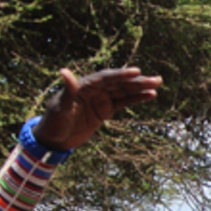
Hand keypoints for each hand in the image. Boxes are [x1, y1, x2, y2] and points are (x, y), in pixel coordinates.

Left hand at [31, 67, 162, 151]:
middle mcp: (94, 89)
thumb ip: (68, 90)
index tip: (137, 72)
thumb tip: (64, 71)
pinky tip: (149, 95)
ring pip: (124, 91)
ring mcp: (101, 99)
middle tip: (156, 79)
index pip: (106, 78)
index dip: (121, 75)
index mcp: (84, 85)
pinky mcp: (105, 110)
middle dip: (138, 81)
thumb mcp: (61, 107)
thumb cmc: (54, 121)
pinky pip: (123, 102)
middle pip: (119, 83)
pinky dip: (135, 99)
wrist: (54, 139)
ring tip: (157, 84)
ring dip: (140, 88)